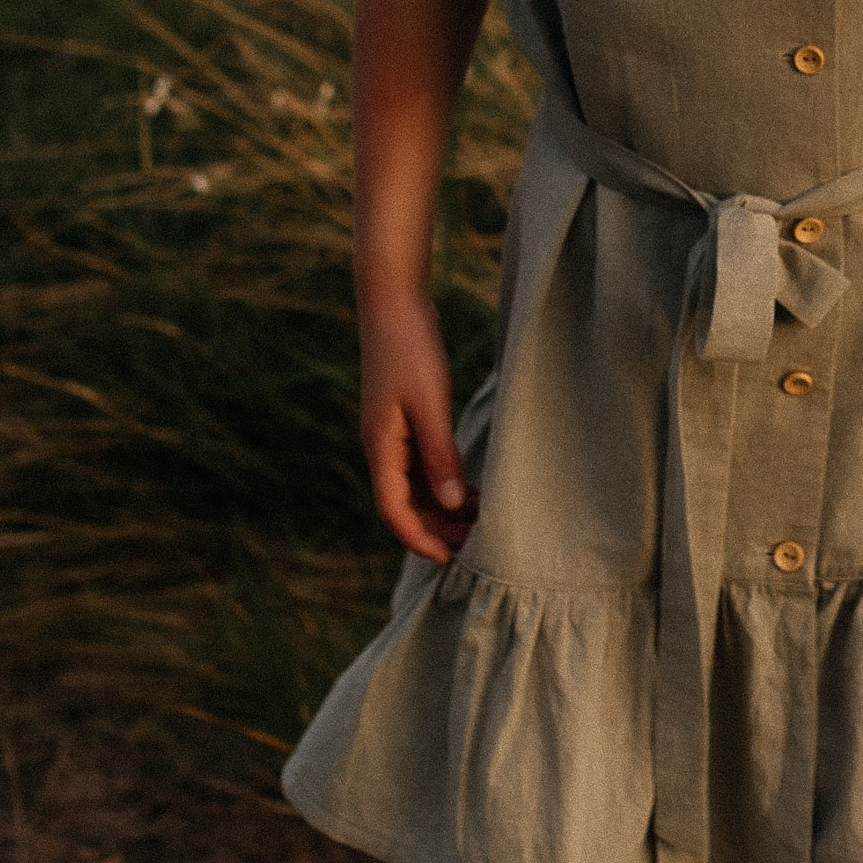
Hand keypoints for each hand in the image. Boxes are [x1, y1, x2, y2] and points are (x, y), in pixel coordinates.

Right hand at [358, 290, 478, 562]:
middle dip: (437, 529)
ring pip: (416, 488)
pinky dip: (445, 483)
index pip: (394, 511)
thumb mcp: (429, 402)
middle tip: (476, 545)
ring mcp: (393, 435)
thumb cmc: (411, 349)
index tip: (450, 559)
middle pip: (406, 505)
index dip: (420, 539)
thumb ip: (440, 454)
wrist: (396, 303)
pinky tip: (472, 490)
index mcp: (381, 447)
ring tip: (481, 522)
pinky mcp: (407, 420)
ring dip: (444, 508)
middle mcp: (383, 447)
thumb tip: (449, 504)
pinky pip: (424, 466)